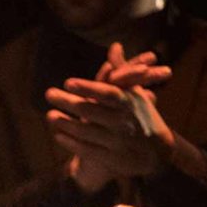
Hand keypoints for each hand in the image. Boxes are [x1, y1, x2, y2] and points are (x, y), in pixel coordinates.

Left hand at [46, 43, 174, 192]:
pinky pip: (87, 150)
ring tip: (50, 115)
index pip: (107, 93)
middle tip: (49, 93)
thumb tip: (114, 47)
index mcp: (129, 103)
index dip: (88, 88)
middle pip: (91, 111)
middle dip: (68, 102)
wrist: (157, 154)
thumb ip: (122, 72)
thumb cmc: (142, 118)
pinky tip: (58, 135)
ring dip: (66, 123)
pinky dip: (71, 142)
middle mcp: (123, 122)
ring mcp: (116, 142)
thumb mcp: (135, 94)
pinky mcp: (111, 159)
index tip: (68, 82)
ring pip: (86, 131)